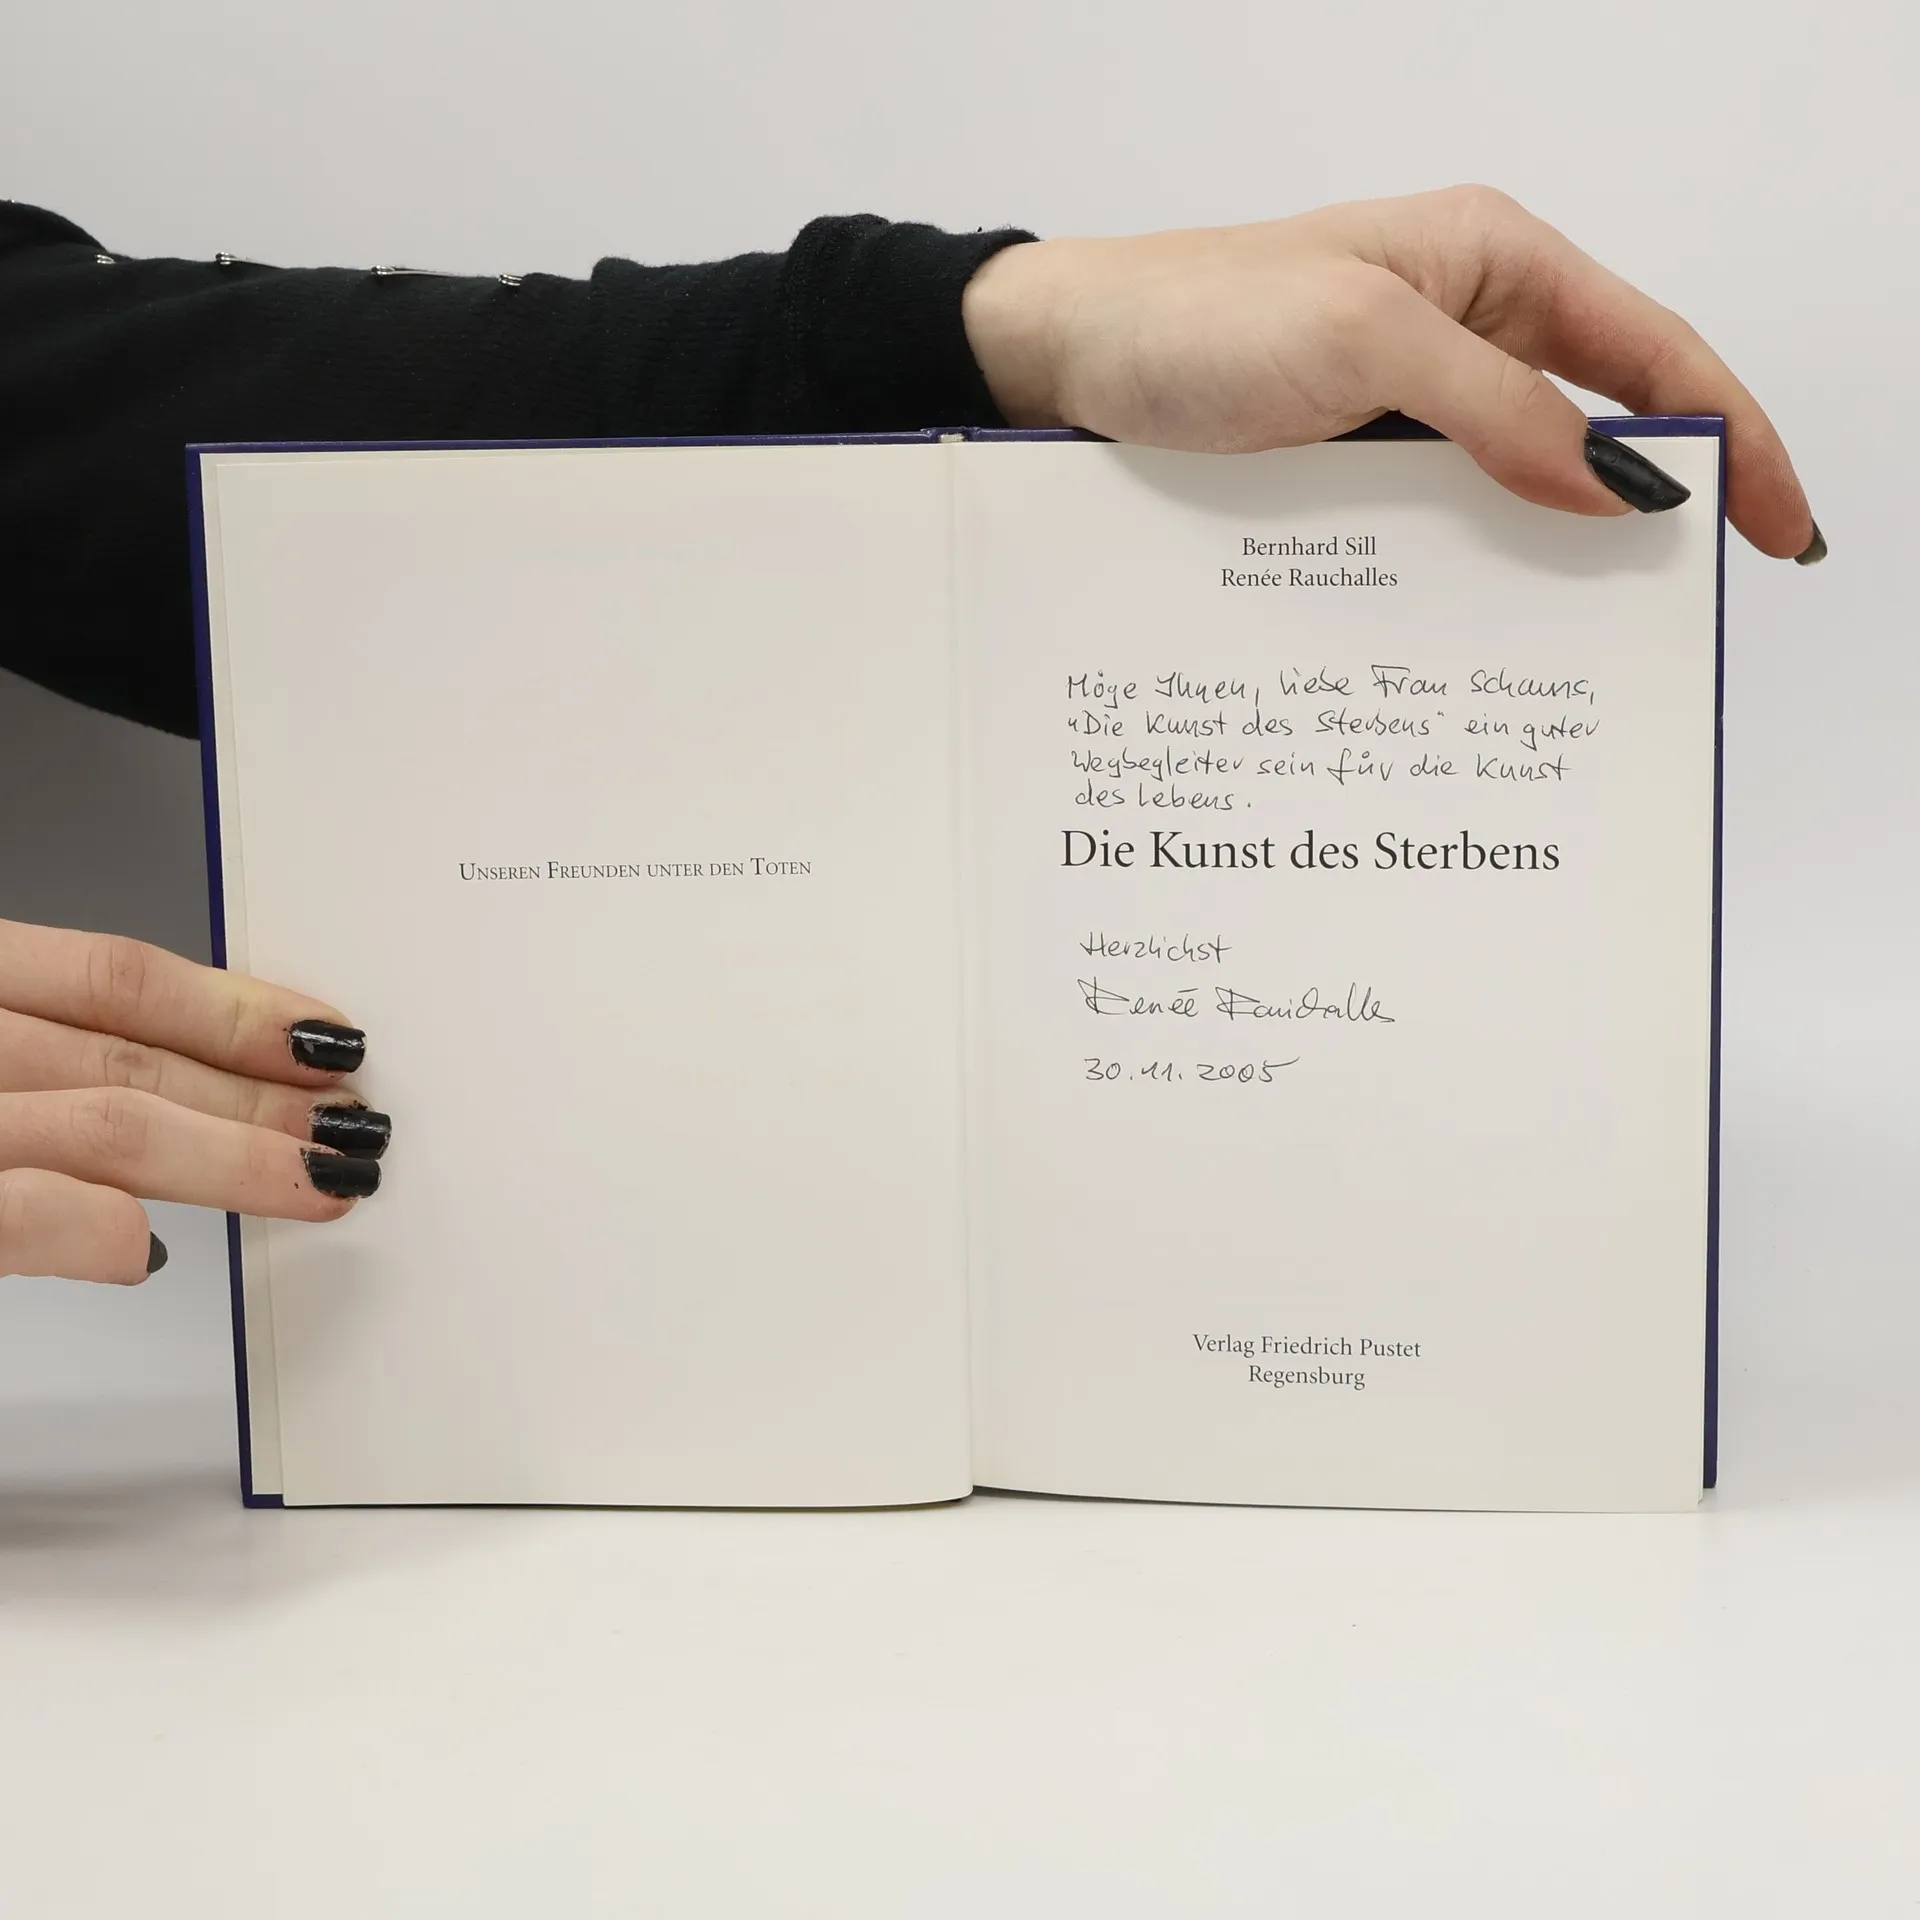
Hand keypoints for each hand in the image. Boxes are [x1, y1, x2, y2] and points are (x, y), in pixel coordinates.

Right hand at [0, 920, 386, 1284]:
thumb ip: (48, 1052)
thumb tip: (185, 1083)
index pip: (118, 980)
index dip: (237, 1010)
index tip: (325, 1037)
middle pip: (132, 1057)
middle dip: (262, 1093)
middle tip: (351, 1118)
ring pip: (111, 1128)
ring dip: (234, 1155)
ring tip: (323, 1177)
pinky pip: (25, 1214)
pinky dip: (93, 1228)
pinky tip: (148, 1251)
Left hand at [962, 184, 1820, 561]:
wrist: (1055, 362)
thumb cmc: (1193, 317)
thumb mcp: (1361, 343)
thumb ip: (1496, 412)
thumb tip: (1616, 489)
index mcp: (1491, 266)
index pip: (1653, 355)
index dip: (1736, 440)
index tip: (1782, 533)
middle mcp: (1457, 334)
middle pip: (1593, 431)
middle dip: (1647, 521)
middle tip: (1678, 625)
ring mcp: (1398, 411)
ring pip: (1510, 494)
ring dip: (1547, 565)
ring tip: (1583, 660)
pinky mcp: (1342, 471)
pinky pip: (1430, 530)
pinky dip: (1461, 579)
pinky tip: (1473, 643)